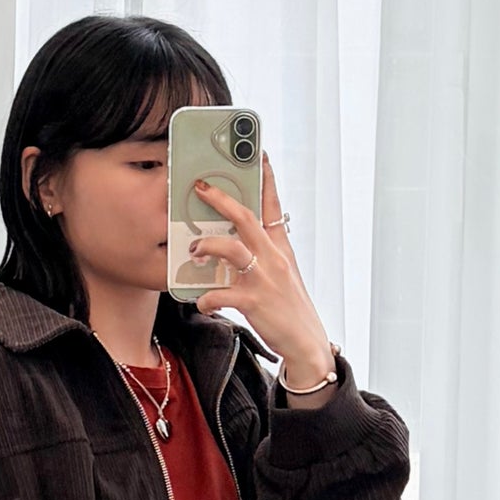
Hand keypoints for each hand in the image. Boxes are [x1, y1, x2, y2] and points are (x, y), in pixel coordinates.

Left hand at [187, 151, 335, 384]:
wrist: (307, 345)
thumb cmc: (289, 309)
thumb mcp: (283, 275)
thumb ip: (264, 254)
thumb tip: (237, 240)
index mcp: (281, 249)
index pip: (273, 206)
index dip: (266, 178)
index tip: (259, 154)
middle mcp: (274, 258)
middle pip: (246, 216)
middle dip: (220, 199)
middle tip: (200, 187)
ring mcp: (265, 279)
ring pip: (232, 248)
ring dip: (208, 245)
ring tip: (193, 250)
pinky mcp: (255, 302)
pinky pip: (222, 294)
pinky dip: (207, 298)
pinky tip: (201, 302)